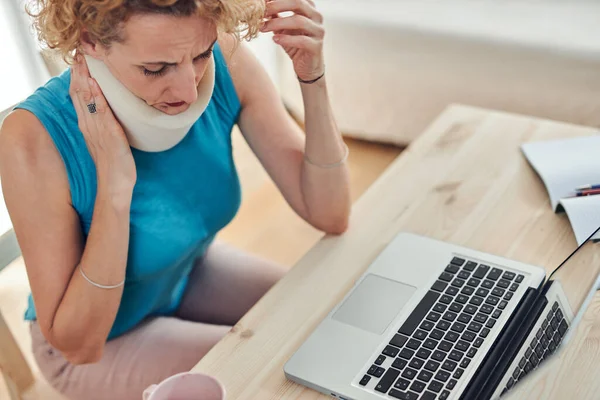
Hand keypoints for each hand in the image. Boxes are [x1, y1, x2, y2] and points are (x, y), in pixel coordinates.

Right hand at [69, 53, 136, 195]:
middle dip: (78, 73)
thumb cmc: (114, 162)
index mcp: (88, 125)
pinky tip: (94, 85)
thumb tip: (108, 111)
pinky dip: (97, 98)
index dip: (78, 78)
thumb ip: (104, 124)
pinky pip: (101, 113)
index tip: (78, 60)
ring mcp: (98, 129)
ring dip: (84, 79)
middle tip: (78, 53)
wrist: (115, 182)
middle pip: (79, 94)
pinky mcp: (109, 134)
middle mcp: (89, 125)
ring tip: (82, 61)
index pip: (79, 97)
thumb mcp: (107, 139)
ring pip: (87, 100)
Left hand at [261, 0, 324, 81]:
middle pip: (298, 3)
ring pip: (299, 21)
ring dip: (278, 23)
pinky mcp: (317, 46)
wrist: (307, 66)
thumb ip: (275, 15)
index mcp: (309, 8)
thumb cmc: (295, 43)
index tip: (262, 1)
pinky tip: (275, 40)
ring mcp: (318, 31)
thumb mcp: (283, 27)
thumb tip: (260, 4)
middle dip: (277, 5)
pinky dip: (286, 39)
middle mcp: (317, 16)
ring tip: (264, 28)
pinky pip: (302, 40)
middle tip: (262, 12)